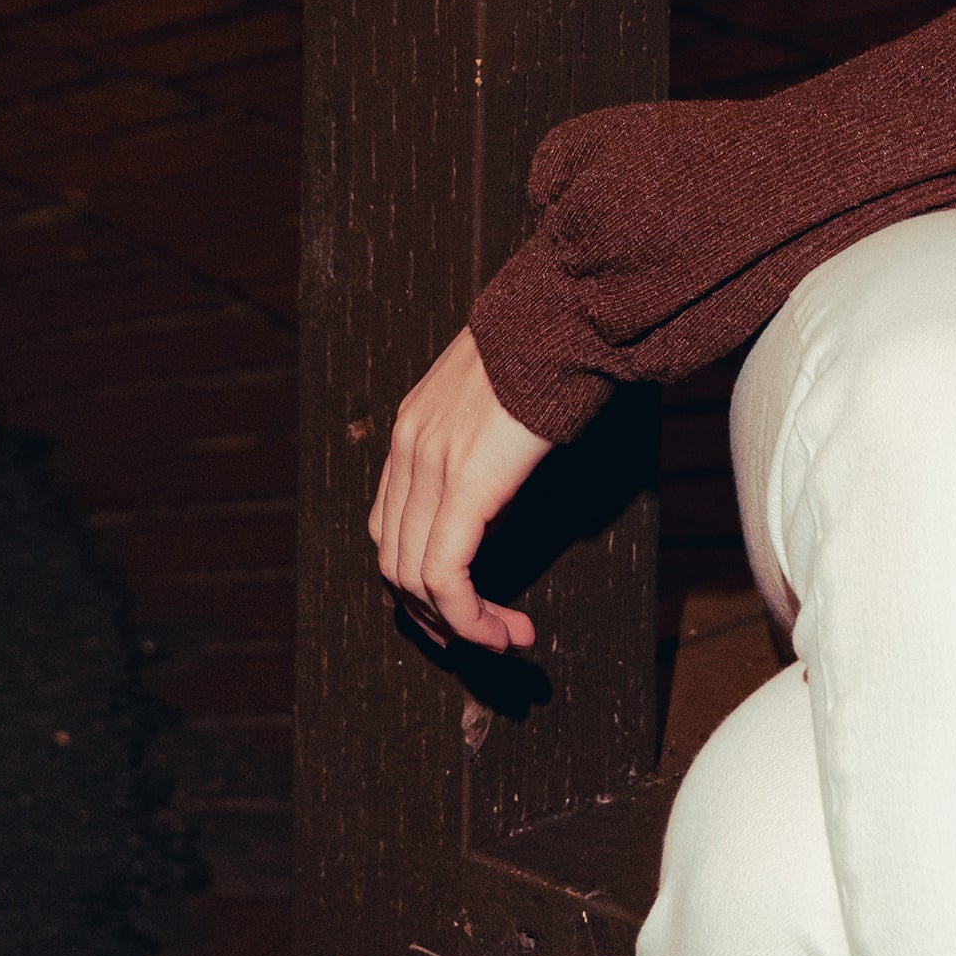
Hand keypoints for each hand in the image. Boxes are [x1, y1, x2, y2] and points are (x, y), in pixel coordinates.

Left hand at [369, 324, 551, 654]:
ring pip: (413, 577)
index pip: (390, 528)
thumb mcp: (497, 406)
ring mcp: (427, 466)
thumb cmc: (549, 353)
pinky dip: (468, 616)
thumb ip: (479, 454)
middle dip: (437, 615)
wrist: (565, 317)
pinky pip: (444, 574)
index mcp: (411, 430)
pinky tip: (504, 629)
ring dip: (459, 624)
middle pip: (393, 561)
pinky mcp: (461, 484)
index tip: (469, 606)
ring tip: (505, 639)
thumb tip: (490, 509)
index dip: (421, 580)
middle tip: (486, 638)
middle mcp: (407, 450)